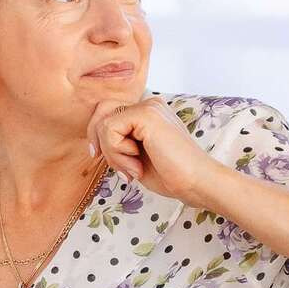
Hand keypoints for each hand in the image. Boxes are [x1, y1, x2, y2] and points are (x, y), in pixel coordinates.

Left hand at [87, 96, 223, 206]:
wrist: (195, 182)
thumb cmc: (169, 174)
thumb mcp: (134, 157)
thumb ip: (117, 143)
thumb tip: (94, 142)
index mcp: (147, 113)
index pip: (107, 113)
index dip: (98, 136)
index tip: (103, 158)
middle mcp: (148, 105)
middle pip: (102, 111)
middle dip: (99, 141)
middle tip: (117, 166)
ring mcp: (148, 107)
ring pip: (104, 123)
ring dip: (113, 153)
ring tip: (133, 168)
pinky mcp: (146, 115)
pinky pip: (110, 129)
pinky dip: (117, 153)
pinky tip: (138, 164)